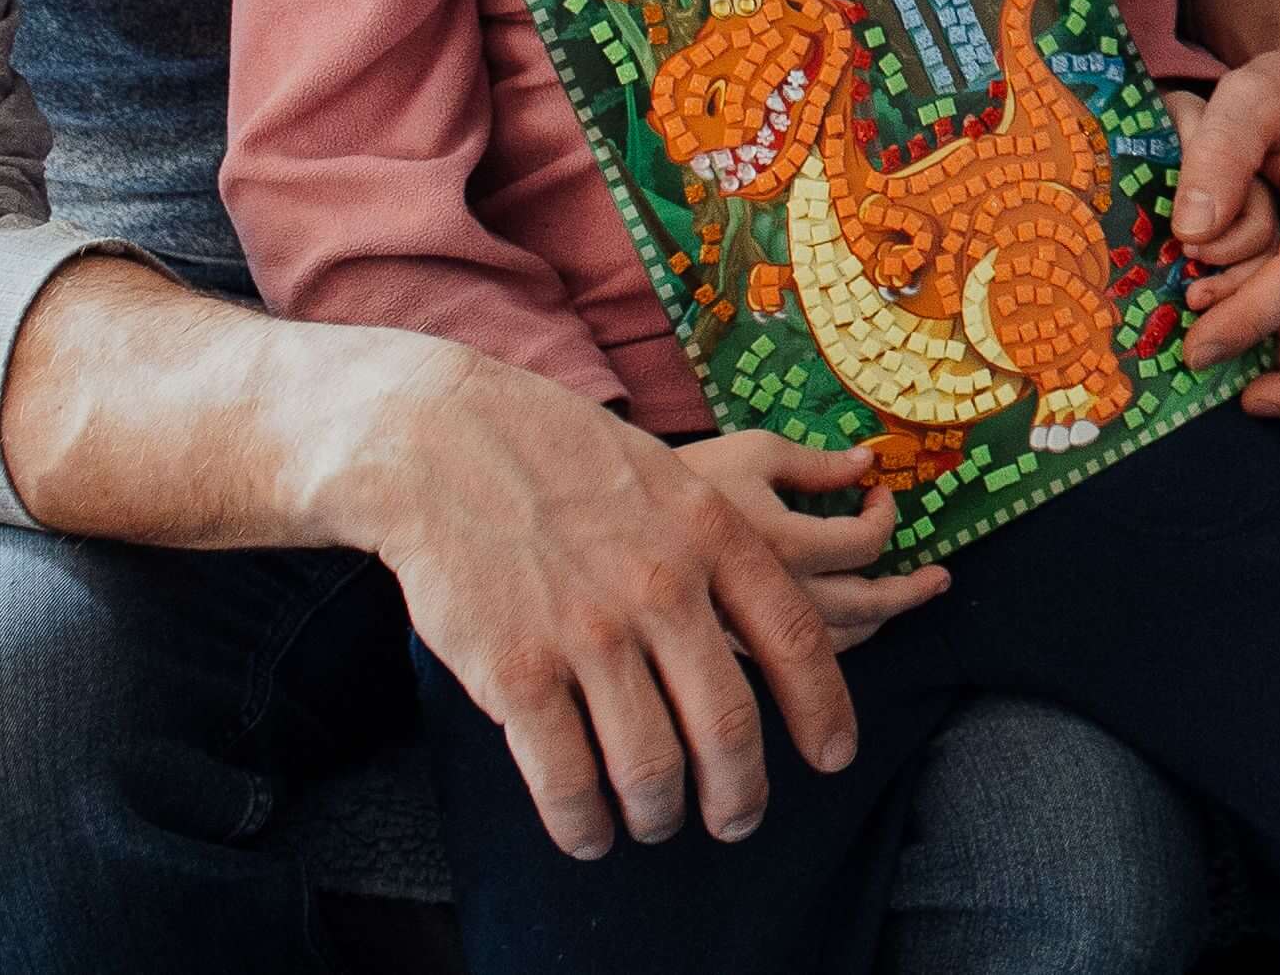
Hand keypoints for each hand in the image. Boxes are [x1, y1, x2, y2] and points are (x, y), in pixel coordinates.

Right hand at [331, 339, 857, 859]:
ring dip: (660, 815)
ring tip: (655, 822)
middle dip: (741, 794)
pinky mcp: (515, 672)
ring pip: (651, 768)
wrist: (445, 446)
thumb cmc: (565, 464)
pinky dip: (584, 824)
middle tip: (737, 819)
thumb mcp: (674, 481)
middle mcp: (661, 589)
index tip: (833, 758)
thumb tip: (777, 631)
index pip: (798, 639)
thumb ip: (727, 552)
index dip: (823, 710)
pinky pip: (566, 781)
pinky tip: (589, 833)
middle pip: (729, 725)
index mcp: (714, 536)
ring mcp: (588, 634)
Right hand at [673, 429, 945, 651]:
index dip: (886, 517)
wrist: (590, 524)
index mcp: (780, 541)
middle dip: (909, 593)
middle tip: (937, 579)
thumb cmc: (673, 476)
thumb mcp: (750, 451)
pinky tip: (841, 627)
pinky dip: (832, 644)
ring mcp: (744, 633)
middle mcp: (771, 596)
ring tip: (899, 602)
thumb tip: (867, 463)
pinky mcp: (724, 651)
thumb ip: (814, 463)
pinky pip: (793, 661)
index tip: (881, 495)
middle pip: (864, 608)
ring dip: (877, 622)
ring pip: (833, 645)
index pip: (865, 544)